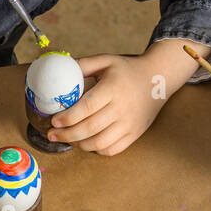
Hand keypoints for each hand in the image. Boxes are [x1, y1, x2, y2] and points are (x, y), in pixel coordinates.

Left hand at [47, 55, 164, 154]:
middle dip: (66, 134)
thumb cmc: (128, 70)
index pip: (86, 108)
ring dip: (79, 144)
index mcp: (112, 89)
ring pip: (99, 143)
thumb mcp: (107, 60)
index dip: (67, 117)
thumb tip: (60, 68)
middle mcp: (122, 108)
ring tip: (67, 139)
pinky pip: (112, 150)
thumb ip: (83, 64)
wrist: (158, 79)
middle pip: (89, 129)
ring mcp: (129, 124)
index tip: (54, 121)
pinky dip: (96, 149)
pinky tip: (86, 142)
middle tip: (52, 134)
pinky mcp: (134, 135)